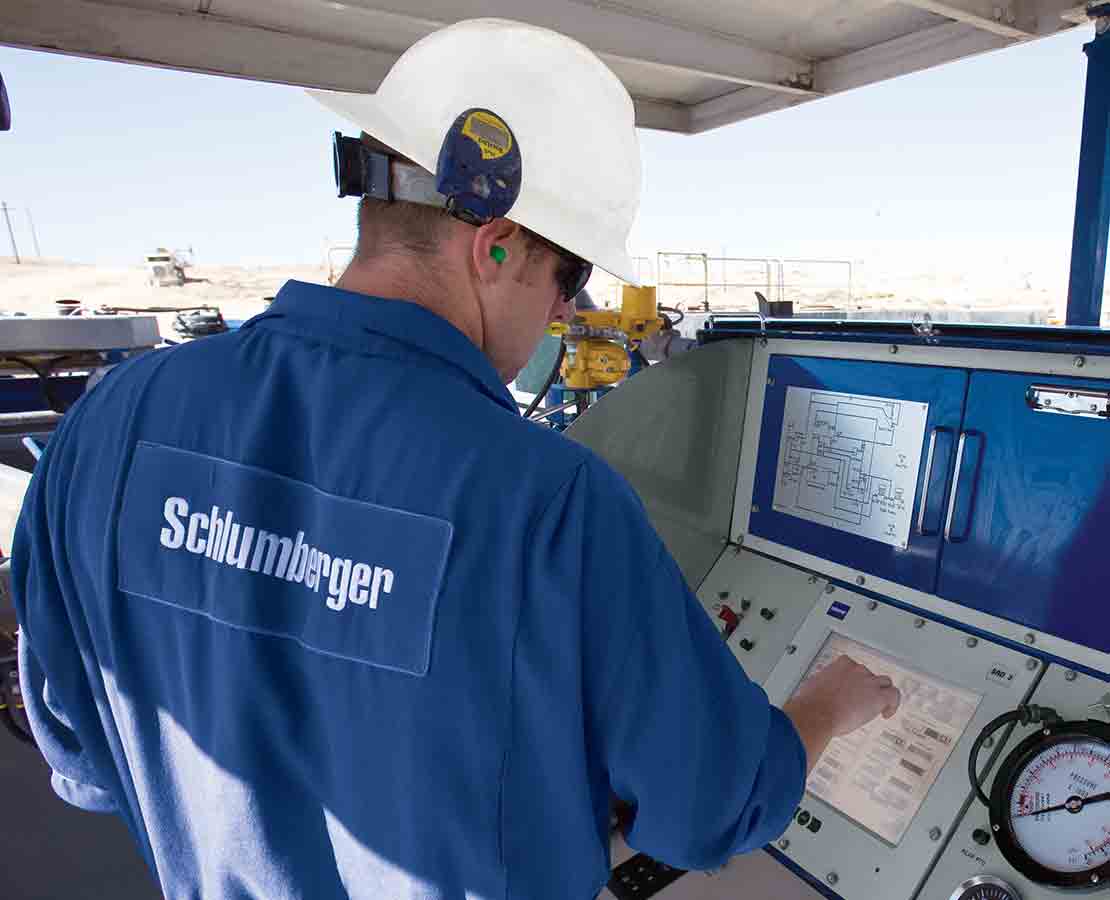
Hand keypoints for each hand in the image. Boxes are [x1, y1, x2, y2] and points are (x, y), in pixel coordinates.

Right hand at [783, 655, 901, 772]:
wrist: (817, 714)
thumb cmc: (811, 704)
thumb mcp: (811, 687)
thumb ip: (818, 686)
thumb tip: (813, 694)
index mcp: (839, 666)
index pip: (852, 665)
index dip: (854, 678)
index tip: (852, 687)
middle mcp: (856, 670)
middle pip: (869, 674)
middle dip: (867, 686)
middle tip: (863, 699)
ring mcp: (868, 682)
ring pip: (884, 683)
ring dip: (882, 693)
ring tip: (880, 705)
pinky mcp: (878, 697)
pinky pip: (894, 696)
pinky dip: (893, 704)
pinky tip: (886, 713)